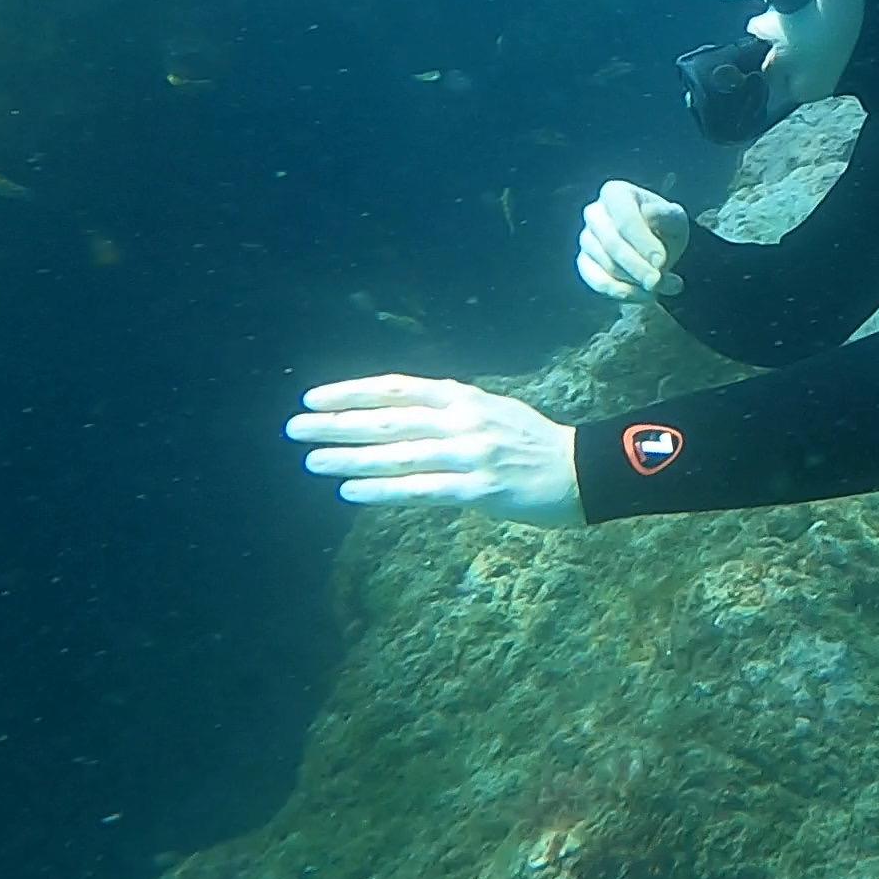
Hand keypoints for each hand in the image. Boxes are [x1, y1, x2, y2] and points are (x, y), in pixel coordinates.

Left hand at [287, 375, 584, 526]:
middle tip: (294, 427)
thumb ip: (446, 410)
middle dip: (336, 423)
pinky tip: (350, 490)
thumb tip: (395, 414)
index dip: (351, 391)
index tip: (313, 397)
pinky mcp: (478, 489)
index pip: (395, 388)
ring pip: (397, 455)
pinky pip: (419, 489)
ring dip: (349, 456)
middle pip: (387, 419)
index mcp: (463, 397)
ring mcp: (470, 454)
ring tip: (311, 460)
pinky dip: (381, 489)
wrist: (584, 470)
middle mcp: (463, 419)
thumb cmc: (532, 443)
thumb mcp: (489, 410)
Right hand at [576, 179, 690, 301]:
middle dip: (638, 267)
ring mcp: (586, 238)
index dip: (642, 242)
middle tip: (658, 282)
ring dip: (636, 282)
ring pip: (607, 266)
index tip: (661, 262)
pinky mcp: (585, 263)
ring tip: (663, 286)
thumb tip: (649, 215)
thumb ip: (666, 215)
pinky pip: (597, 281)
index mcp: (615, 193)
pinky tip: (644, 296)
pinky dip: (622, 292)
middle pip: (612, 244)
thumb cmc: (665, 226)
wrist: (656, 244)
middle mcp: (595, 213)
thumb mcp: (674, 218)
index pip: (625, 219)